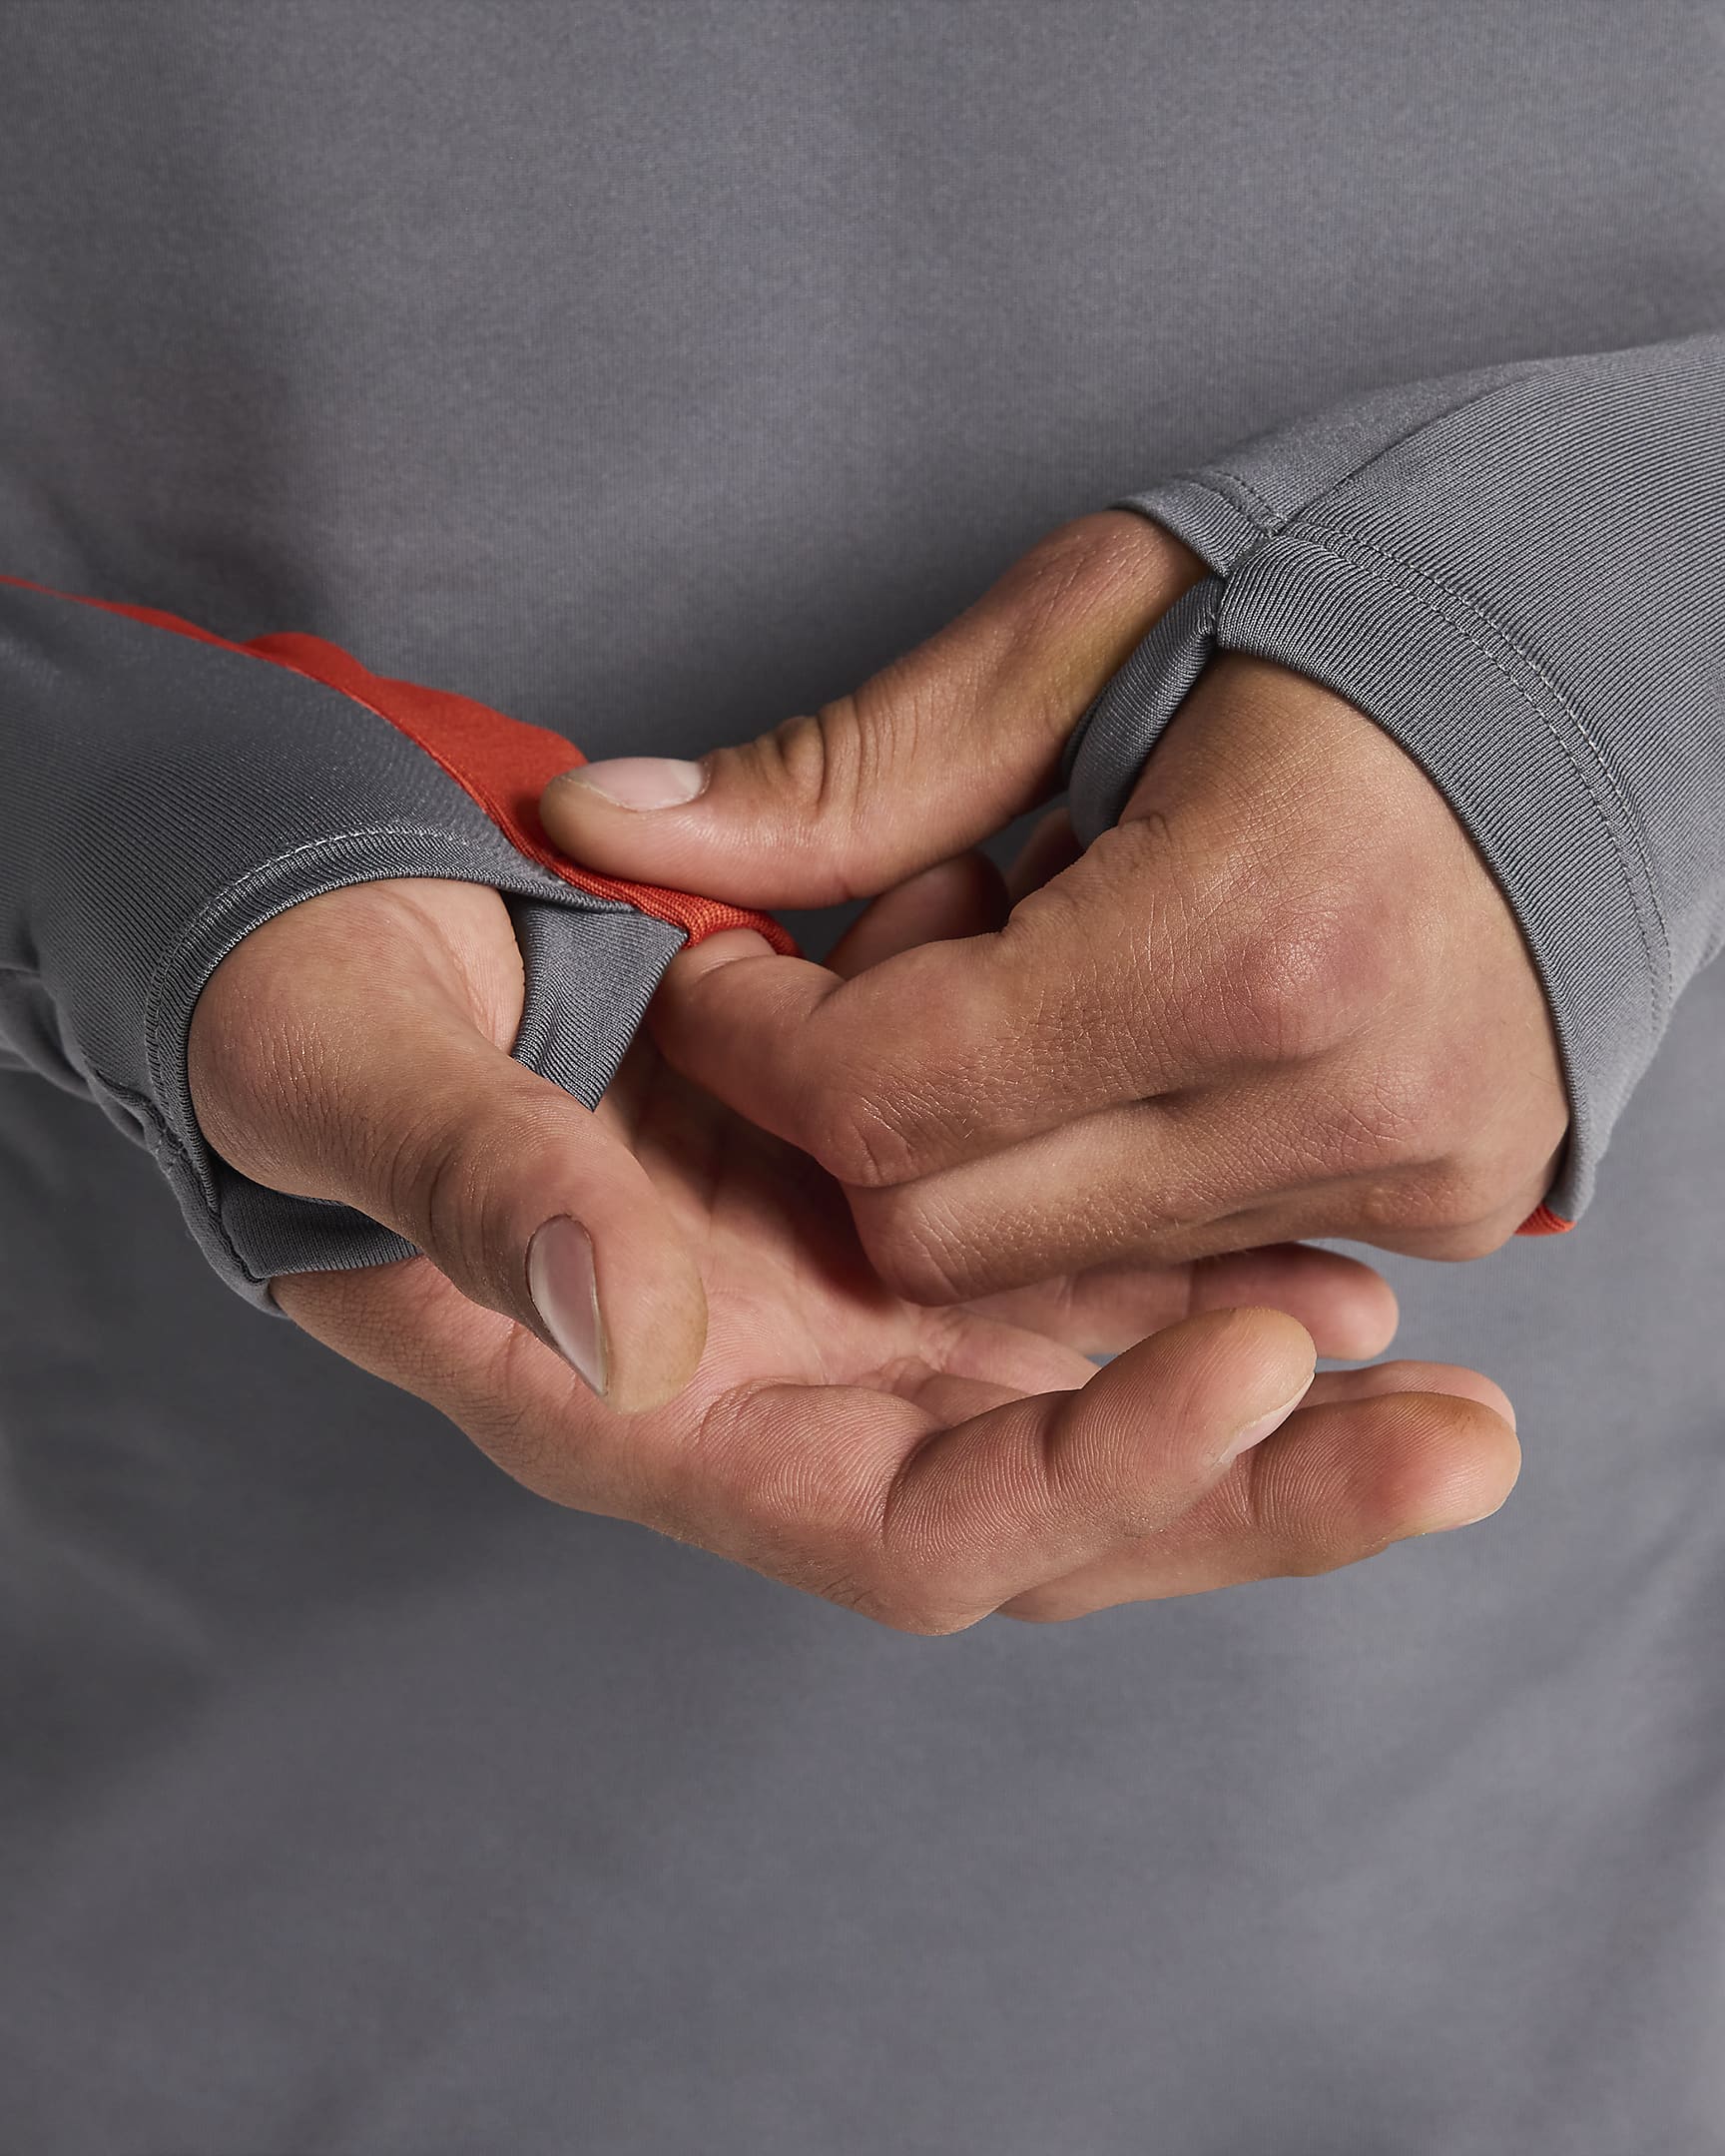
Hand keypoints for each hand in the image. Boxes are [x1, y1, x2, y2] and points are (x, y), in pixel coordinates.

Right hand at [186, 875, 1516, 1626]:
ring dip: (1260, 1380)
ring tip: (1438, 1360)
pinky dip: (1182, 1251)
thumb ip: (471, 1191)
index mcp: (642, 1410)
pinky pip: (1056, 1259)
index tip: (1255, 1372)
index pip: (907, 1528)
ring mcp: (834, 1301)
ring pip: (1080, 1384)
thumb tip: (623, 1319)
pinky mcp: (873, 1204)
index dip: (1088, 1476)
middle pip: (1052, 1497)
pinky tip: (1312, 1226)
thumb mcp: (355, 1073)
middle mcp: (772, 1385)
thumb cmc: (308, 1016)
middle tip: (1457, 1449)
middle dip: (1252, 1492)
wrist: (340, 937)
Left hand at [538, 513, 1569, 1302]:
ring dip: (984, 1141)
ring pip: (1050, 1265)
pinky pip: (1174, 1253)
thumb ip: (845, 774)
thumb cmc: (1366, 589)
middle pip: (943, 1232)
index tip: (726, 966)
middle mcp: (1339, 1101)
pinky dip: (1099, 1169)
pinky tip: (1142, 1029)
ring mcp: (1405, 1179)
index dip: (754, 1044)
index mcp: (1247, 937)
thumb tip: (605, 832)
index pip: (888, 1102)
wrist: (1647, 639)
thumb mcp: (1091, 630)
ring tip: (1056, 961)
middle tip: (905, 949)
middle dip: (858, 1114)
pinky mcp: (1438, 1212)